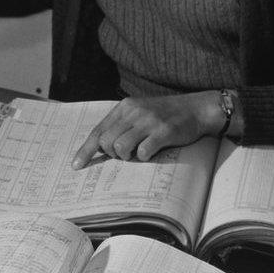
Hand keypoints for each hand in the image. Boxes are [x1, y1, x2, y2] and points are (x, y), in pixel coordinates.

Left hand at [71, 91, 224, 168]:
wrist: (196, 108)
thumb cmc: (166, 114)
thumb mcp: (140, 113)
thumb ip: (122, 125)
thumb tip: (102, 147)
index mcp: (125, 107)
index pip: (98, 130)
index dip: (85, 150)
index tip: (76, 165)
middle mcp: (134, 112)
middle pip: (106, 141)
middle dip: (111, 154)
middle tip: (126, 154)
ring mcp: (148, 121)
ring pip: (120, 147)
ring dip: (127, 157)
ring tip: (138, 153)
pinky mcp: (163, 131)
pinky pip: (143, 152)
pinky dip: (144, 157)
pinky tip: (151, 153)